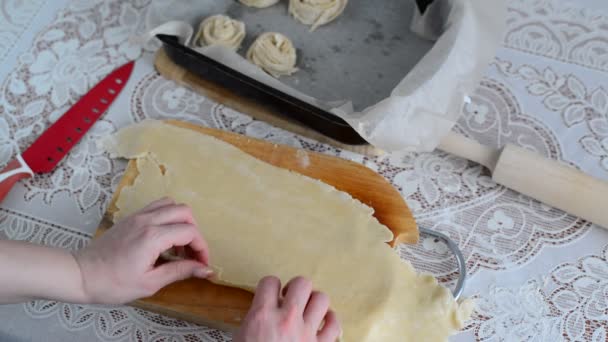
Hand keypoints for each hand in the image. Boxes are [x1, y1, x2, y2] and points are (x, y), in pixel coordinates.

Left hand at [74, 198, 211, 303]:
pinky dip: (168, 218)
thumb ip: (180, 271)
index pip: (190, 232)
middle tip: (191, 254)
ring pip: (171, 204)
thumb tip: (206, 269)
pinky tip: (164, 239)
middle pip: (184, 212)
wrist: (81, 275)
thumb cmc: (113, 284)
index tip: (202, 264)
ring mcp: (138, 216)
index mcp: (153, 236)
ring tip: (178, 245)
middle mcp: (147, 220)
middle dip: (194, 232)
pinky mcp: (131, 218)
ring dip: (181, 221)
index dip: (202, 248)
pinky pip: (157, 207)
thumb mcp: (150, 283)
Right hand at [234, 276, 340, 341]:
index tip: (270, 295)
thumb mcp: (240, 340)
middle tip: (289, 300)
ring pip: (322, 298)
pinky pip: (335, 324)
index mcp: (261, 317)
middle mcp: (287, 320)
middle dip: (295, 288)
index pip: (270, 281)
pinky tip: (323, 324)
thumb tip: (260, 315)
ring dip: (314, 302)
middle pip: (302, 283)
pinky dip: (331, 321)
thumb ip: (252, 323)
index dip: (269, 287)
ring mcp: (307, 334)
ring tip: (307, 311)